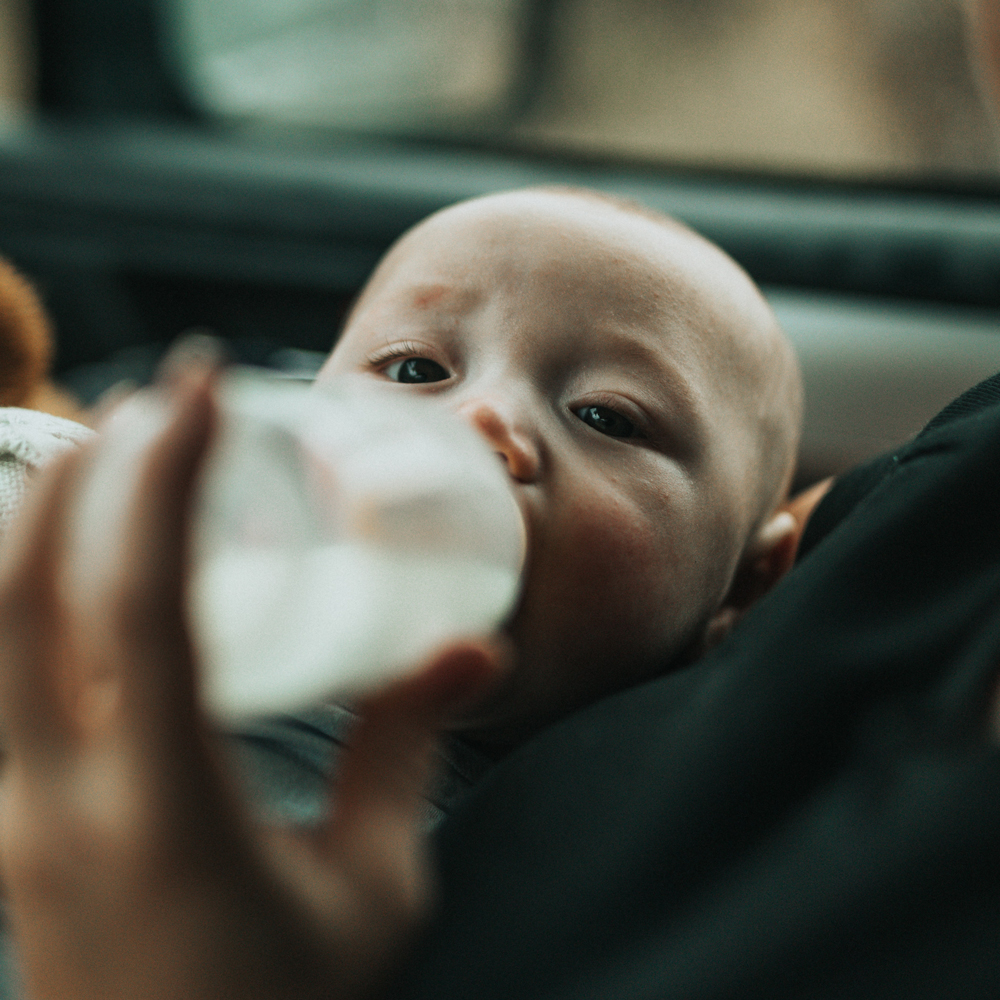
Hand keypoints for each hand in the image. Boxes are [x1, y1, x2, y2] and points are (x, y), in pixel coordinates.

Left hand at [0, 362, 501, 999]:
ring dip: (32, 519)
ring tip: (105, 454)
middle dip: (82, 468)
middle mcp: (54, 800)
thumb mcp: (372, 886)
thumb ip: (407, 750)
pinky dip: (18, 588)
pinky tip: (65, 561)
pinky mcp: (3, 821)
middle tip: (156, 402)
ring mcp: (9, 812)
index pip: (136, 604)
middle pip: (21, 589)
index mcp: (161, 811)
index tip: (202, 387)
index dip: (162, 477)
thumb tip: (471, 648)